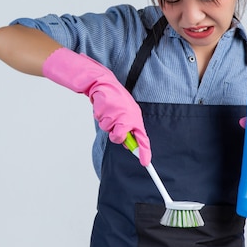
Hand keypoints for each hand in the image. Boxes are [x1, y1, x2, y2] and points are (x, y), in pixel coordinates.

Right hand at [42, 47, 151, 165]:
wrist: (103, 83)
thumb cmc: (115, 98)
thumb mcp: (126, 113)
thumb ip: (128, 127)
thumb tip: (128, 143)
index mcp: (136, 117)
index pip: (143, 137)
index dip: (144, 151)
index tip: (146, 163)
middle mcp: (128, 116)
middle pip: (121, 138)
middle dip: (116, 135)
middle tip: (114, 125)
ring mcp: (117, 114)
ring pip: (110, 132)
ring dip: (107, 124)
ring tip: (108, 112)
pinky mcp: (106, 112)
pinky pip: (102, 123)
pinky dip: (101, 118)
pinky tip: (103, 108)